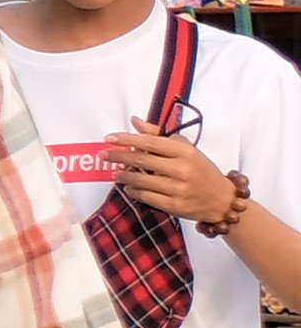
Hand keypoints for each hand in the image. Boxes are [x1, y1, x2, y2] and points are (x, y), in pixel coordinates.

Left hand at [111, 123, 244, 229]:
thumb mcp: (186, 149)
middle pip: (141, 160)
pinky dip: (133, 191)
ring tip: (115, 173)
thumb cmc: (201, 170)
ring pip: (141, 180)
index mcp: (185, 152)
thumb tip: (135, 121)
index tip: (109, 138)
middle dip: (118, 156)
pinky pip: (146, 197)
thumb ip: (159, 135)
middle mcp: (182, 169)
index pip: (149, 142)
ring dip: (123, 176)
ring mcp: (179, 189)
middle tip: (104, 155)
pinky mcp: (176, 206)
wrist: (223, 200)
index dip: (126, 139)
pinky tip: (129, 187)